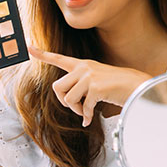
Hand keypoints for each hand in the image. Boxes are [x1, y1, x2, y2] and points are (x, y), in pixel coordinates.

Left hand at [29, 47, 150, 126]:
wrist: (138, 86)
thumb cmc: (118, 86)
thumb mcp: (97, 80)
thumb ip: (81, 86)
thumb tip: (68, 102)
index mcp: (82, 65)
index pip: (59, 58)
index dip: (42, 54)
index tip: (28, 47)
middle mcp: (83, 68)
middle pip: (57, 87)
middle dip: (63, 102)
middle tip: (76, 107)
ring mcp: (89, 76)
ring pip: (68, 99)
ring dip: (77, 109)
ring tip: (86, 111)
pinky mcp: (95, 87)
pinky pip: (83, 108)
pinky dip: (87, 116)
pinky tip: (90, 120)